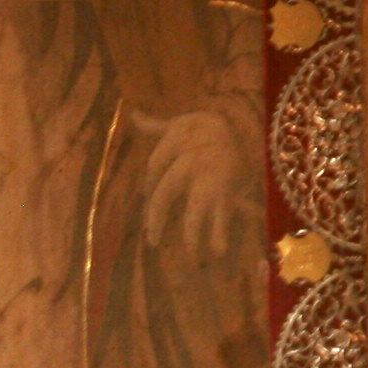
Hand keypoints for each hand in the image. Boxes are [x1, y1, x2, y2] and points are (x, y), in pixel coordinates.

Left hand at [142, 100, 258, 253]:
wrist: (234, 122)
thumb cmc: (202, 127)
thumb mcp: (178, 124)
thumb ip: (154, 126)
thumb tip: (133, 114)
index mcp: (177, 146)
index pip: (154, 166)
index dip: (149, 182)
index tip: (148, 196)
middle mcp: (191, 162)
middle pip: (167, 191)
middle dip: (157, 214)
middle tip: (152, 239)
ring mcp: (210, 177)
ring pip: (196, 206)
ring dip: (193, 230)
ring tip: (191, 253)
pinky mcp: (227, 188)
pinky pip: (223, 211)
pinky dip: (222, 231)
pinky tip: (218, 251)